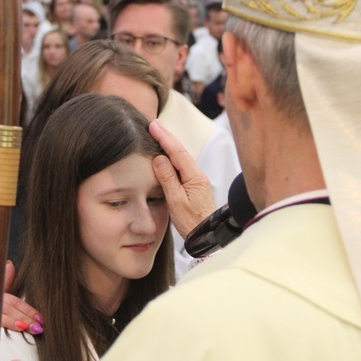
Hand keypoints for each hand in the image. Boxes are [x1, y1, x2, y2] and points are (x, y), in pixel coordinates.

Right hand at [149, 120, 215, 238]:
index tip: (153, 126)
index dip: (165, 138)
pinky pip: (181, 167)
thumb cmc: (193, 222)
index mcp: (194, 177)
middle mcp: (197, 175)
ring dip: (169, 146)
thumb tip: (159, 158)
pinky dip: (172, 158)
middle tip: (154, 124)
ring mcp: (196, 180)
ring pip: (181, 158)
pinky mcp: (194, 186)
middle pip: (180, 152)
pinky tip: (165, 156)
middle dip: (167, 137)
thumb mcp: (176, 202)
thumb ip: (168, 179)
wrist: (207, 236)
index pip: (177, 152)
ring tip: (158, 134)